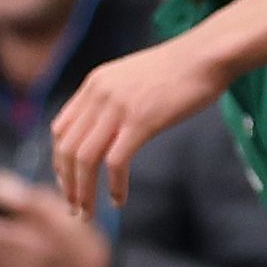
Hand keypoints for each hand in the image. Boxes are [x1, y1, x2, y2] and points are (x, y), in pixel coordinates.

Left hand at [47, 36, 233, 213]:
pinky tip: (119, 200)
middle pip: (67, 148)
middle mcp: (98, 95)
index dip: (58, 160)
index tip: (68, 181)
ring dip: (84, 191)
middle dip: (67, 183)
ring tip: (89, 212)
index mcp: (94, 84)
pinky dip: (114, 185)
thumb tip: (115, 122)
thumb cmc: (183, 67)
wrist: (208, 54)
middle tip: (75, 207)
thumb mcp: (136, 77)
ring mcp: (118, 108)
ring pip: (85, 159)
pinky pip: (116, 161)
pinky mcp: (141, 121)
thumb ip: (117, 97)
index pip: (60, 129)